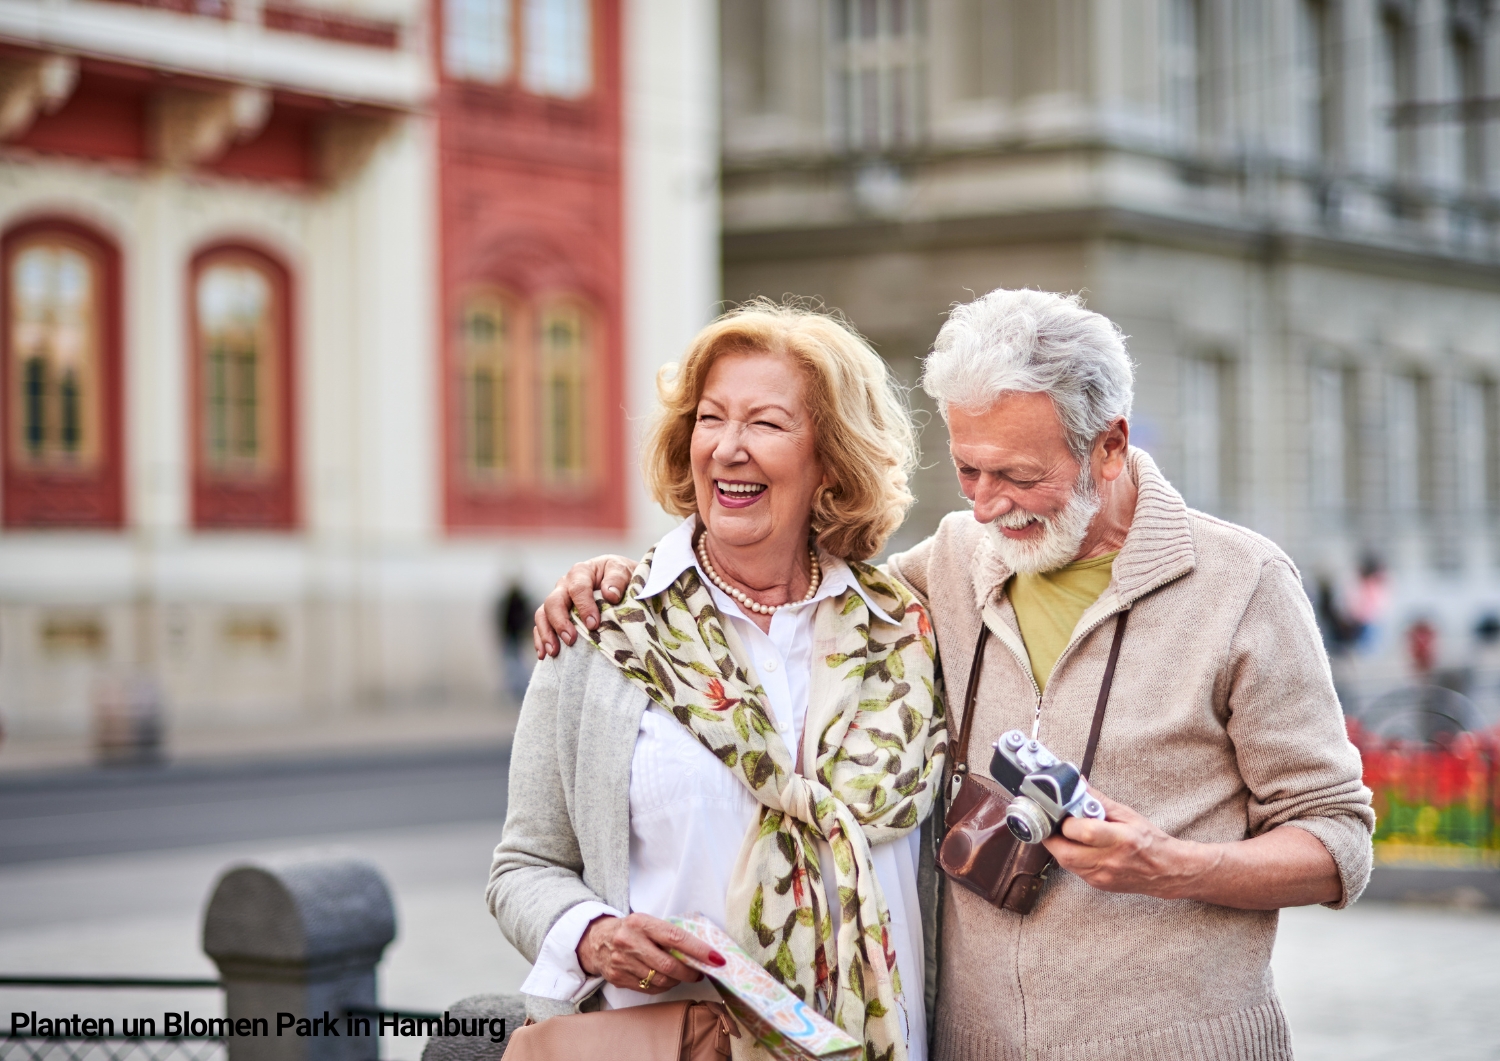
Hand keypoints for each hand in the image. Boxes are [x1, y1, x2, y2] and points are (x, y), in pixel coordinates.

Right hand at [533, 555, 635, 657]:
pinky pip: (541, 625)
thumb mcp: (623, 571)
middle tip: (570, 640)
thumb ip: (617, 579)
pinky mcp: (554, 614)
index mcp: (581, 572)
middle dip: (560, 622)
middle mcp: (565, 585)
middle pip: (554, 601)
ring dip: (546, 633)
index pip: (578, 588)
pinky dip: (540, 639)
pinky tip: (544, 655)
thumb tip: (610, 594)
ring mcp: (558, 599)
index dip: (584, 606)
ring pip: (543, 614)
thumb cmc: (622, 577)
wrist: (620, 581)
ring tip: (553, 652)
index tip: (593, 625)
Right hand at [576, 913, 725, 993]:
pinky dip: (662, 986)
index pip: (675, 938)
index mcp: (641, 923)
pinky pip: (649, 988)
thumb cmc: (630, 930)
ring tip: (682, 974)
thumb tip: (700, 951)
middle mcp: (630, 942)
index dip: (698, 950)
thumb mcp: (647, 922)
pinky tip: (665, 979)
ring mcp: (622, 962)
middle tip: (700, 972)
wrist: (596, 940)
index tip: (716, 958)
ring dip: (677, 980)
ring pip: (661, 980)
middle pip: (669, 965)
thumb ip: (668, 934)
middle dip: (690, 972)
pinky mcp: (618, 978)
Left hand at [1042, 789, 1342, 908]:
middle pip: (1064, 851)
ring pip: (1065, 862)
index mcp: (1119, 841)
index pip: (1081, 832)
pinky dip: (1067, 856)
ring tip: (1056, 828)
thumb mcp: (1127, 814)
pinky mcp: (1098, 885)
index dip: (1064, 820)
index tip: (1055, 807)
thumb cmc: (1150, 839)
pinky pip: (1073, 870)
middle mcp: (1109, 862)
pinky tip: (1070, 844)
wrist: (1170, 872)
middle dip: (1051, 834)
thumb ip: (1099, 801)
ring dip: (1057, 845)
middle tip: (1046, 819)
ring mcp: (1102, 877)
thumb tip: (1076, 784)